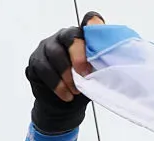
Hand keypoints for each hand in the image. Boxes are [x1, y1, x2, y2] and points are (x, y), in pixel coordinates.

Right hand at [25, 11, 104, 133]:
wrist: (65, 106)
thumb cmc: (85, 87)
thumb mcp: (99, 77)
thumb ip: (104, 68)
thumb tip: (118, 69)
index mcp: (84, 38)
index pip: (89, 22)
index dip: (93, 23)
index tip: (97, 27)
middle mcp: (64, 37)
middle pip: (70, 37)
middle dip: (78, 56)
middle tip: (85, 74)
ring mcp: (48, 47)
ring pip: (54, 53)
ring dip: (66, 74)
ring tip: (75, 91)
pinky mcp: (36, 60)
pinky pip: (44, 68)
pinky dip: (56, 84)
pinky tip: (66, 95)